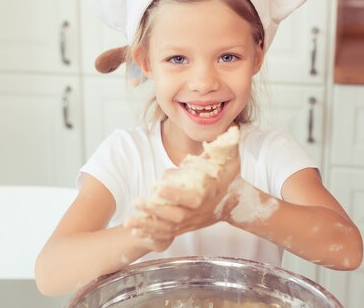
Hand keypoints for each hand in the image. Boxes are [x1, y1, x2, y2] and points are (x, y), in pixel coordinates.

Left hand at [127, 144, 241, 240]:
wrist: (236, 202)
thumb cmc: (229, 176)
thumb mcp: (231, 159)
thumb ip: (226, 146)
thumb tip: (231, 129)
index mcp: (208, 194)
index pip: (192, 198)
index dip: (177, 195)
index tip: (159, 188)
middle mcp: (200, 211)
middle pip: (176, 216)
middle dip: (155, 210)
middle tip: (136, 202)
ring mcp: (192, 222)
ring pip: (168, 228)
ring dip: (147, 225)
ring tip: (128, 221)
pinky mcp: (185, 227)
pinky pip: (166, 234)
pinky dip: (150, 234)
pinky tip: (133, 232)